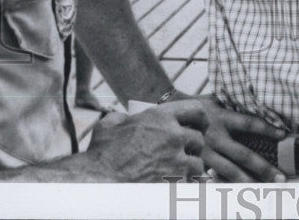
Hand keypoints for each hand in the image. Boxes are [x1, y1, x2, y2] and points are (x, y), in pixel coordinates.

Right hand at [83, 100, 207, 181]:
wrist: (98, 182)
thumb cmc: (101, 154)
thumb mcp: (110, 125)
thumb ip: (124, 118)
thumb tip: (127, 118)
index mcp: (161, 117)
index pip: (196, 110)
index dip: (200, 119)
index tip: (200, 126)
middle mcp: (173, 136)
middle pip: (198, 140)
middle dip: (193, 147)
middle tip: (184, 154)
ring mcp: (177, 161)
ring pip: (197, 164)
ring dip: (191, 169)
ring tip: (178, 173)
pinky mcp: (175, 183)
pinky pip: (191, 184)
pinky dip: (187, 186)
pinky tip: (176, 188)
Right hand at [173, 93, 286, 181]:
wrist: (166, 115)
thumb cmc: (195, 106)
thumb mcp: (214, 100)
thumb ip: (232, 103)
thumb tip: (258, 96)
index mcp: (221, 118)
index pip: (249, 123)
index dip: (266, 129)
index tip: (283, 134)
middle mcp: (215, 137)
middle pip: (243, 154)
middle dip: (263, 167)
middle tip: (280, 177)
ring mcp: (205, 153)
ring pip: (229, 171)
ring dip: (247, 181)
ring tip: (263, 189)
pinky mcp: (196, 163)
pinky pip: (212, 178)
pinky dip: (225, 186)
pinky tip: (237, 194)